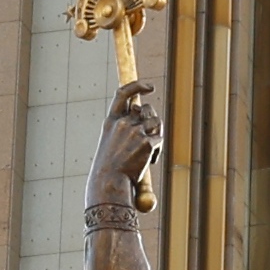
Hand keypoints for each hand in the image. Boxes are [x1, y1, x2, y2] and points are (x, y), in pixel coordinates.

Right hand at [91, 77, 159, 217]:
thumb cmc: (110, 167)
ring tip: (148, 151)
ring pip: (156, 122)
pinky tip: (148, 162)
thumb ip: (125, 126)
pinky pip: (159, 141)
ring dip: (156, 134)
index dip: (137, 86)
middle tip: (149, 135)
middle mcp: (123, 123)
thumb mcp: (111, 141)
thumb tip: (142, 113)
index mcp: (111, 121)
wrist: (109, 184)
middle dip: (151, 119)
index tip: (150, 86)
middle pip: (146, 109)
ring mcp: (135, 132)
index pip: (124, 93)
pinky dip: (156, 151)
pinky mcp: (147, 143)